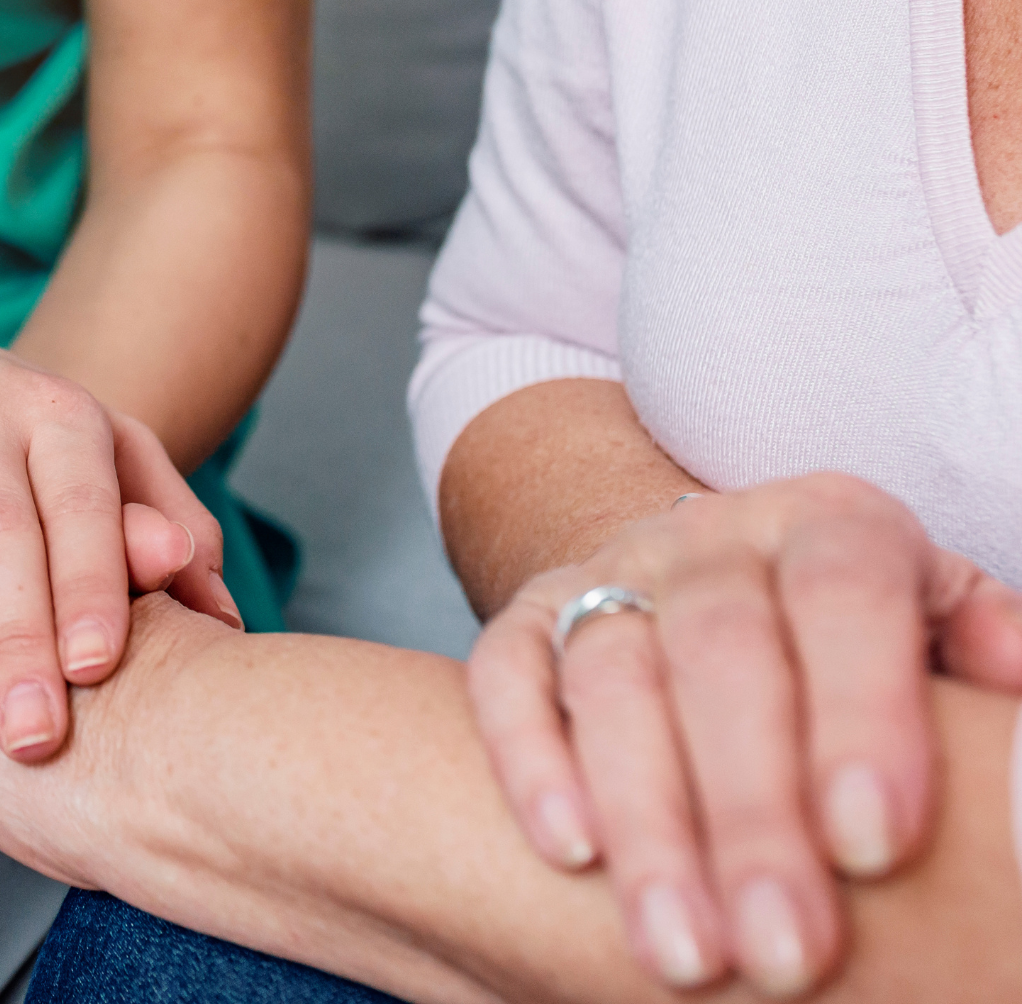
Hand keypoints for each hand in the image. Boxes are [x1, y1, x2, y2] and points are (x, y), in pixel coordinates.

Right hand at [469, 473, 1021, 995]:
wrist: (718, 579)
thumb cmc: (858, 648)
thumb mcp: (942, 629)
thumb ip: (983, 653)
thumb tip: (1019, 688)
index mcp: (833, 525)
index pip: (844, 595)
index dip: (860, 713)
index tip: (876, 844)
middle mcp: (710, 537)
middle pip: (721, 653)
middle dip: (751, 812)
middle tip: (785, 952)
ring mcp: (607, 572)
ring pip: (611, 679)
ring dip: (647, 822)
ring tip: (684, 952)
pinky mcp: (526, 615)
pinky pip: (507, 673)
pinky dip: (526, 757)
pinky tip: (568, 849)